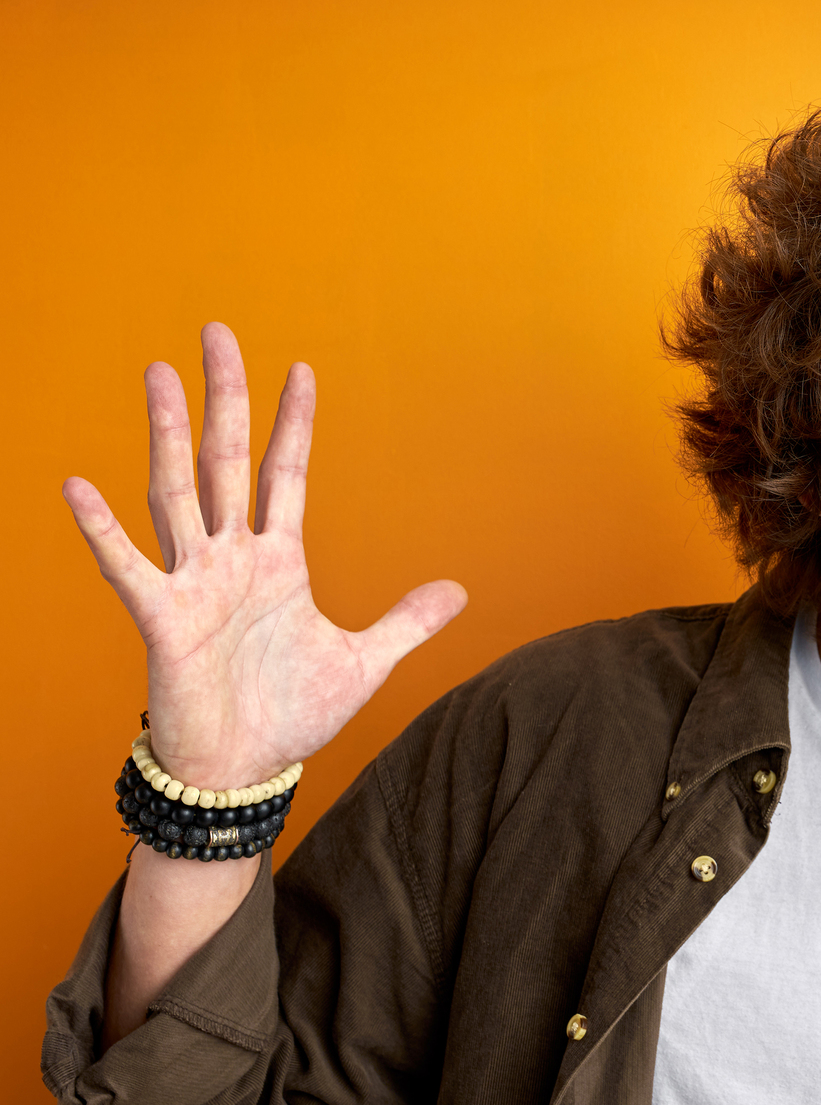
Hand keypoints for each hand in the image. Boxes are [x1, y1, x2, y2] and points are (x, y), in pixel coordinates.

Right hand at [62, 323, 466, 790]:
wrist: (245, 771)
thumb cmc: (290, 715)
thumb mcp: (365, 662)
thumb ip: (407, 622)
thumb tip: (458, 591)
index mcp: (279, 561)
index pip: (286, 473)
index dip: (294, 424)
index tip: (302, 370)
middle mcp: (232, 559)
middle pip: (225, 460)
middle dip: (225, 398)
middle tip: (218, 332)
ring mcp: (194, 584)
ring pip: (177, 491)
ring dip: (167, 434)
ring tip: (160, 374)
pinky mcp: (162, 620)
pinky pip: (126, 567)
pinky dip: (102, 530)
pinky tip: (78, 486)